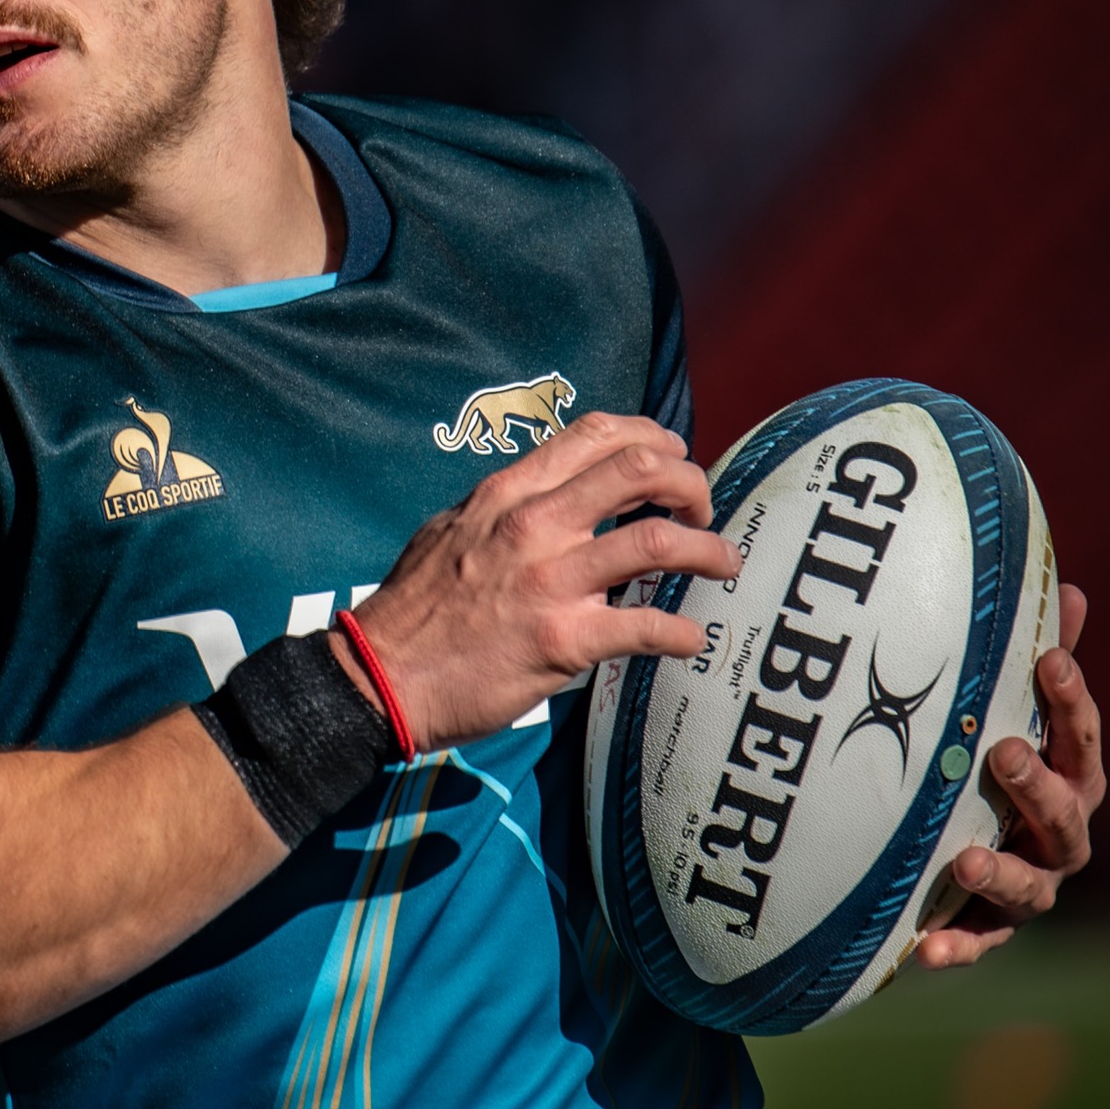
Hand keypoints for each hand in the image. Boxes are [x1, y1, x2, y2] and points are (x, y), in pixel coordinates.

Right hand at [331, 411, 740, 751]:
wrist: (385, 675)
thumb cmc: (418, 606)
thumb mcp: (454, 528)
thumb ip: (506, 508)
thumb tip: (551, 497)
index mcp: (509, 492)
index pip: (595, 434)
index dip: (650, 437)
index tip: (671, 457)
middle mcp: (535, 524)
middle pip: (641, 470)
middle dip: (690, 483)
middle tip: (701, 509)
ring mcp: (552, 581)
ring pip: (660, 543)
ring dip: (709, 550)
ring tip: (724, 563)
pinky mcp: (564, 640)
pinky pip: (648, 627)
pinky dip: (683, 633)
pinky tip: (691, 640)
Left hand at [917, 583, 1102, 968]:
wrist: (966, 854)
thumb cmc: (989, 762)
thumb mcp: (1009, 709)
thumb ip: (1035, 658)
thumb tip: (1072, 587)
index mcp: (1068, 776)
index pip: (1080, 736)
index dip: (1069, 699)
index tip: (1048, 659)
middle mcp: (1058, 835)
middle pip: (1063, 812)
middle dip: (1036, 784)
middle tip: (1001, 751)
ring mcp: (1029, 886)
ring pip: (1029, 886)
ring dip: (1001, 872)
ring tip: (967, 859)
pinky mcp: (986, 928)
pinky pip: (974, 943)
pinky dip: (954, 947)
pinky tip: (925, 950)